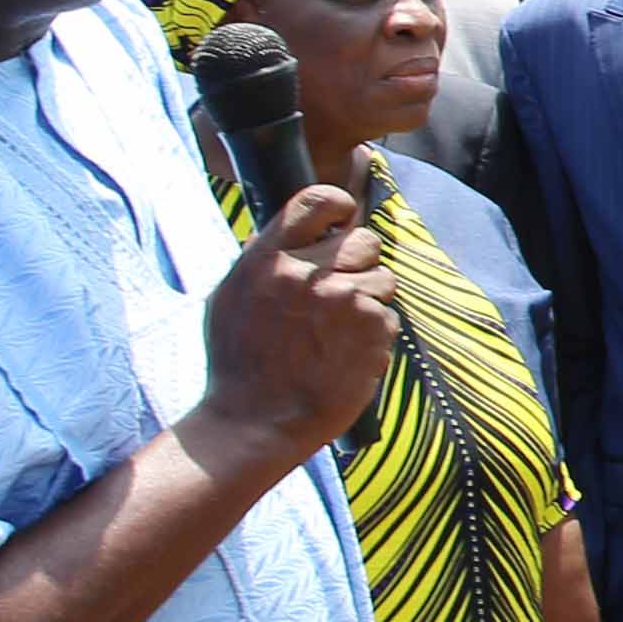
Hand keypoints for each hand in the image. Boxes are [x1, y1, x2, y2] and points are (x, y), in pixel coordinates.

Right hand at [190, 183, 396, 466]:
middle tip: (339, 295)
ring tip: (337, 333)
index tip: (344, 218)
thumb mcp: (233, 298)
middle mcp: (307, 272)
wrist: (255, 420)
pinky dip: (374, 334)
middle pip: (364, 240)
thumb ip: (267, 259)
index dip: (339, 205)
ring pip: (383, 278)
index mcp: (268, 258)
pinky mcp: (372, 327)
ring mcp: (343, 299)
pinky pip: (388, 315)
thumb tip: (301, 229)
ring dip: (370, 301)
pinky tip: (345, 355)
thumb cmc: (241, 363)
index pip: (317, 201)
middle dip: (359, 264)